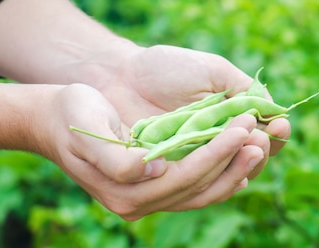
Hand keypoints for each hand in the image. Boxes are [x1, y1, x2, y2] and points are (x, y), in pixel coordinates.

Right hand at [39, 83, 265, 219]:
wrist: (55, 118)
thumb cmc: (70, 116)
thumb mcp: (87, 132)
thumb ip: (115, 160)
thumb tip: (152, 170)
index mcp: (126, 192)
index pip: (185, 176)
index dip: (217, 153)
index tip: (243, 129)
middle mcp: (141, 201)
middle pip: (202, 188)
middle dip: (235, 161)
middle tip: (264, 137)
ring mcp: (151, 195)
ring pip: (205, 191)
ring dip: (236, 169)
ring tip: (262, 144)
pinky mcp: (159, 182)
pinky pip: (198, 185)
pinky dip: (223, 172)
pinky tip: (243, 157)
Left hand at [95, 44, 290, 177]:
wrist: (120, 75)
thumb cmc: (168, 69)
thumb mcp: (213, 72)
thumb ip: (245, 90)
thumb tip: (275, 112)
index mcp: (231, 124)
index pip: (263, 139)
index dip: (276, 136)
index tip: (280, 125)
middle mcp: (215, 148)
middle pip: (249, 164)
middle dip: (261, 152)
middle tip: (258, 137)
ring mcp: (192, 164)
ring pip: (224, 179)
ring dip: (238, 165)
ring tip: (244, 143)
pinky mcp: (167, 176)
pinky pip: (191, 187)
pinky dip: (209, 181)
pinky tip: (222, 174)